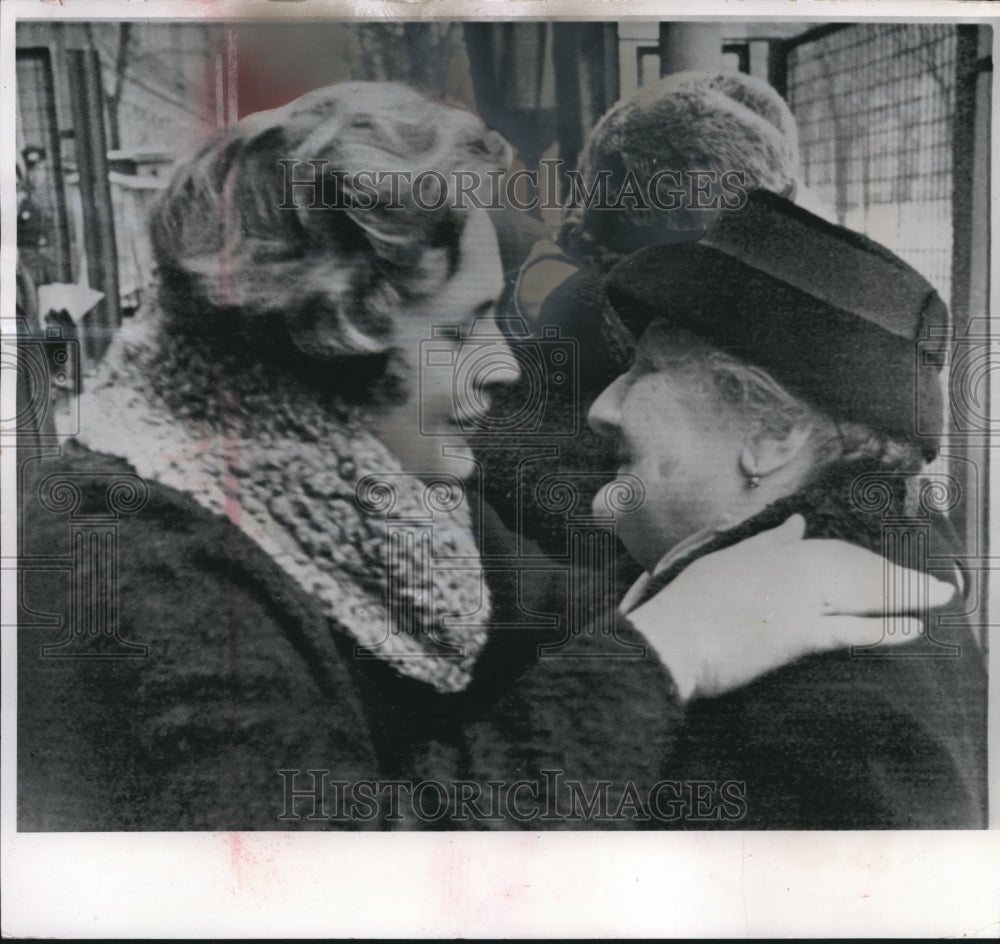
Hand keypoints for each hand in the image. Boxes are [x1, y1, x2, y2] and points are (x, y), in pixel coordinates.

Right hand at [626, 515, 955, 699]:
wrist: (670, 640)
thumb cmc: (689, 604)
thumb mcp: (726, 561)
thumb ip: (767, 544)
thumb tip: (797, 525)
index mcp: (773, 552)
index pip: (832, 551)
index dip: (869, 561)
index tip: (895, 567)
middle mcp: (790, 569)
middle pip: (857, 568)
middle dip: (902, 577)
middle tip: (941, 586)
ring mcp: (796, 600)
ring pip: (862, 592)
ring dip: (907, 595)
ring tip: (939, 600)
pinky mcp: (797, 634)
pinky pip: (850, 629)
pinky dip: (884, 628)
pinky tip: (911, 628)